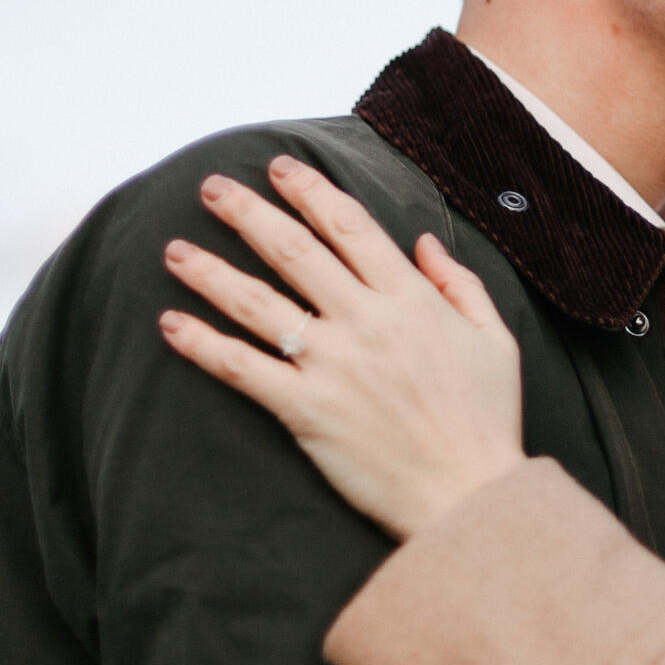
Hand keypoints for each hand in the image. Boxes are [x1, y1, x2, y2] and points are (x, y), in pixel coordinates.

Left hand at [159, 155, 524, 537]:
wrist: (469, 495)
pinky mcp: (305, 410)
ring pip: (257, 303)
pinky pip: (241, 369)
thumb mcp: (494, 339)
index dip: (311, 192)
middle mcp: (365, 321)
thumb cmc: (487, 420)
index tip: (281, 169)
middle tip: (211, 187)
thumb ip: (459, 283)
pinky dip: (202, 344)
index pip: (350, 227)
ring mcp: (331, 364)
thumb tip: (424, 241)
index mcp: (411, 298)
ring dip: (210, 271)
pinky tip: (171, 324)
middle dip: (247, 213)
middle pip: (294, 251)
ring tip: (174, 250)